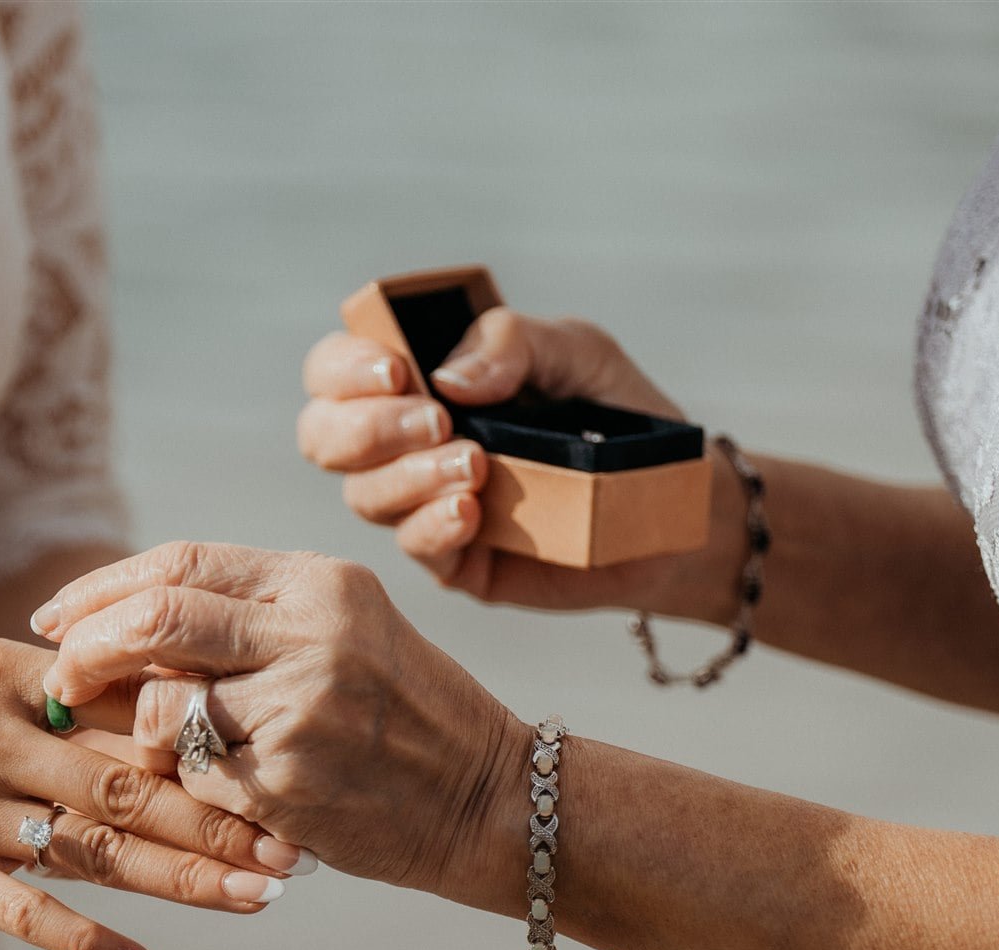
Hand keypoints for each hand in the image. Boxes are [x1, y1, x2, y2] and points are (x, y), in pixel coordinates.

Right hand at [0, 638, 308, 949]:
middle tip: (295, 851)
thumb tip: (176, 708)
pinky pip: (27, 914)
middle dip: (222, 820)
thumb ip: (63, 698)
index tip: (282, 769)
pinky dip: (91, 943)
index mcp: (8, 674)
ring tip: (257, 901)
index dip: (210, 743)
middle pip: (130, 782)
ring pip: (95, 849)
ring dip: (185, 879)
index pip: (128, 708)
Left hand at [33, 543, 526, 900]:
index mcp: (317, 582)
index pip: (178, 563)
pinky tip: (218, 790)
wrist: (489, 798)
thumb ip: (248, 615)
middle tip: (61, 679)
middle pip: (154, 619)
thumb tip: (121, 619)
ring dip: (138, 730)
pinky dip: (187, 783)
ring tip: (160, 747)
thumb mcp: (344, 629)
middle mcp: (312, 631)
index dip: (102, 589)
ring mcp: (303, 706)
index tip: (57, 618)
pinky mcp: (292, 780)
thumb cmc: (401, 714)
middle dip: (87, 650)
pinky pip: (194, 775)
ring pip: (162, 704)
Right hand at [299, 310, 744, 625]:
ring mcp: (422, 505)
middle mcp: (404, 443)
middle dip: (367, 428)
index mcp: (418, 380)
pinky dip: (434, 525)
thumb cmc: (617, 417)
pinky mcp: (455, 560)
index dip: (345, 369)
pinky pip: (415, 548)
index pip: (335, 370)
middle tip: (436, 422)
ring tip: (474, 466)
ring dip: (408, 477)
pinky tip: (473, 512)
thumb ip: (511, 340)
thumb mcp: (576, 351)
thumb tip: (446, 376)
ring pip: (362, 495)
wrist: (675, 501)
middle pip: (323, 436)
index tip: (398, 371)